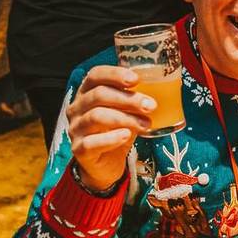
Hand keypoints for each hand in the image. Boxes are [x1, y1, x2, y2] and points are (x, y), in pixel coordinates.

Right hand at [66, 66, 154, 190]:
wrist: (107, 163)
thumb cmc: (117, 130)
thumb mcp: (127, 111)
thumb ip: (136, 98)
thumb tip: (162, 86)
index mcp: (87, 92)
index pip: (95, 75)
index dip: (115, 74)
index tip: (136, 79)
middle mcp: (77, 108)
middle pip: (99, 95)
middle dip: (128, 99)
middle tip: (151, 106)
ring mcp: (75, 129)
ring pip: (96, 117)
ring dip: (125, 119)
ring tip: (146, 124)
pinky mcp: (79, 150)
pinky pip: (92, 142)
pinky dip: (111, 138)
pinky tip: (127, 136)